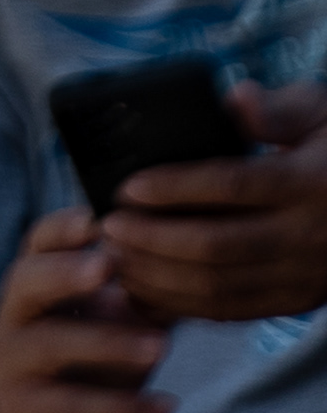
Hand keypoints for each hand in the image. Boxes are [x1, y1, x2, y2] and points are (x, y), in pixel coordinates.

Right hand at [0, 208, 173, 412]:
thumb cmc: (76, 368)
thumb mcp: (102, 326)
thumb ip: (138, 300)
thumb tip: (197, 270)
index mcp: (33, 285)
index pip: (37, 243)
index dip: (61, 229)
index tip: (95, 220)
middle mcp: (14, 317)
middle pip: (27, 281)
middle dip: (66, 271)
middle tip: (107, 265)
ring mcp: (14, 366)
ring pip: (52, 345)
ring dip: (108, 343)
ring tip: (162, 347)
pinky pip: (72, 408)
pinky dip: (121, 407)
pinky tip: (166, 406)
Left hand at [97, 84, 326, 327]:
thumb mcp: (321, 112)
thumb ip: (278, 109)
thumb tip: (237, 100)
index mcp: (310, 184)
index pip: (234, 187)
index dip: (175, 189)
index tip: (127, 187)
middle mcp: (309, 237)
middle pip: (218, 248)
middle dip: (153, 240)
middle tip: (107, 227)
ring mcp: (304, 277)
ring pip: (221, 289)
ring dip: (159, 278)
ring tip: (114, 257)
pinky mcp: (297, 302)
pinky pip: (234, 312)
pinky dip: (183, 306)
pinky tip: (144, 289)